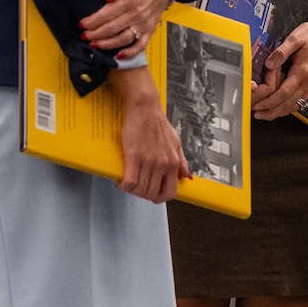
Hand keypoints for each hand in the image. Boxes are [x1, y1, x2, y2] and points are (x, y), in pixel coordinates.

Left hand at [82, 0, 172, 58]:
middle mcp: (136, 14)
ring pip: (123, 39)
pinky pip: (140, 45)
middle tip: (84, 36)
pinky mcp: (149, 31)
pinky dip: (130, 53)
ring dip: (107, 44)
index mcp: (128, 0)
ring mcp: (143, 24)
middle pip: (111, 28)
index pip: (105, 14)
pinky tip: (119, 56)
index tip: (82, 24)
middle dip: (95, 34)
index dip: (92, 21)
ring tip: (94, 45)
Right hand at [110, 71, 186, 202]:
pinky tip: (120, 181)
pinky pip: (129, 182)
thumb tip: (186, 177)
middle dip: (142, 195)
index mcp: (173, 163)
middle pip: (152, 194)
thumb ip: (182, 162)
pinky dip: (123, 186)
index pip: (170, 192)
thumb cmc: (159, 124)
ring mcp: (149, 161)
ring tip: (127, 182)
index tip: (151, 193)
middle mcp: (163, 164)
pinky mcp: (134, 157)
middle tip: (135, 186)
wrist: (145, 108)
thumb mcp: (176, 142)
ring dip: (131, 190)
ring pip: (140, 190)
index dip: (159, 198)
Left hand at [256, 21, 307, 120]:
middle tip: (258, 115)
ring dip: (279, 112)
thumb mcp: (295, 38)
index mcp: (302, 71)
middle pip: (288, 104)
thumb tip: (269, 64)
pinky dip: (289, 108)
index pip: (284, 93)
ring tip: (266, 114)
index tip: (258, 105)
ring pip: (295, 105)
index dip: (269, 101)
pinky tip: (280, 108)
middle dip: (272, 112)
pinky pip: (300, 101)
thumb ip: (281, 51)